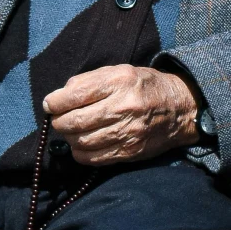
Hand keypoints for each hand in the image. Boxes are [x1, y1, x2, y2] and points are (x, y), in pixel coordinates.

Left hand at [43, 64, 199, 166]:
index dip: (55, 102)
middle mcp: (124, 106)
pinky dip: (80, 153)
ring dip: (69, 138)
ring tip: (71, 131)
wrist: (180, 108)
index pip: (76, 94)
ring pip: (82, 141)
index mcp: (119, 81)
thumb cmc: (145, 86)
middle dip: (59, 122)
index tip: (50, 104)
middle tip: (58, 120)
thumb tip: (59, 97)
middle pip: (76, 121)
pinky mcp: (129, 151)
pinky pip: (94, 158)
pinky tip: (81, 145)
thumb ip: (89, 80)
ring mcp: (128, 132)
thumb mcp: (120, 71)